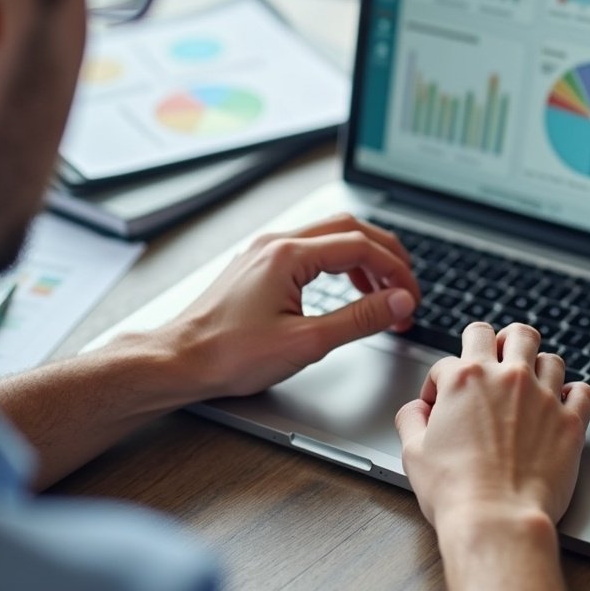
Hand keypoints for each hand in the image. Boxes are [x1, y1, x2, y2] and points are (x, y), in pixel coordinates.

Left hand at [159, 213, 419, 399]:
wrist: (178, 361)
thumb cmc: (229, 355)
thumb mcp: (306, 342)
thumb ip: (360, 318)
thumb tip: (398, 302)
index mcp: (288, 255)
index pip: (360, 247)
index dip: (395, 271)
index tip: (411, 297)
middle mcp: (276, 242)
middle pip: (349, 229)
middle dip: (386, 255)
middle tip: (407, 285)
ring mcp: (265, 251)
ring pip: (330, 236)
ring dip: (364, 258)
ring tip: (382, 290)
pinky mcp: (258, 265)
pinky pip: (310, 249)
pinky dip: (339, 263)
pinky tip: (346, 288)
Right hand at [395, 322, 589, 533]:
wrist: (497, 520)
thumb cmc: (455, 491)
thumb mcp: (412, 452)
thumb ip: (412, 419)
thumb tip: (416, 408)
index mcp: (466, 379)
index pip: (450, 361)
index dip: (439, 383)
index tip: (441, 404)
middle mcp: (507, 378)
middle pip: (514, 333)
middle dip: (502, 343)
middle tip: (497, 362)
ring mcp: (543, 397)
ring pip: (551, 358)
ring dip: (539, 368)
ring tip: (530, 386)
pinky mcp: (570, 422)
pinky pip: (583, 391)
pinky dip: (574, 395)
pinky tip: (564, 404)